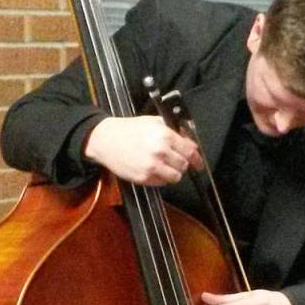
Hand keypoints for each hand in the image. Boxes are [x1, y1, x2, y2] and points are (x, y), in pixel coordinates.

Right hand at [84, 116, 202, 184]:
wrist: (106, 140)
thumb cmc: (129, 129)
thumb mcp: (153, 122)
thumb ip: (173, 130)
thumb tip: (190, 141)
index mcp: (165, 136)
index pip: (190, 151)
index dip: (196, 158)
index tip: (199, 163)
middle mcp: (161, 152)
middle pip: (184, 165)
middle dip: (182, 163)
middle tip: (175, 160)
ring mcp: (152, 167)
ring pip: (175, 177)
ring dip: (173, 173)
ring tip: (163, 166)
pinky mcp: (144, 178)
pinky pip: (161, 182)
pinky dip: (160, 178)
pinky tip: (152, 169)